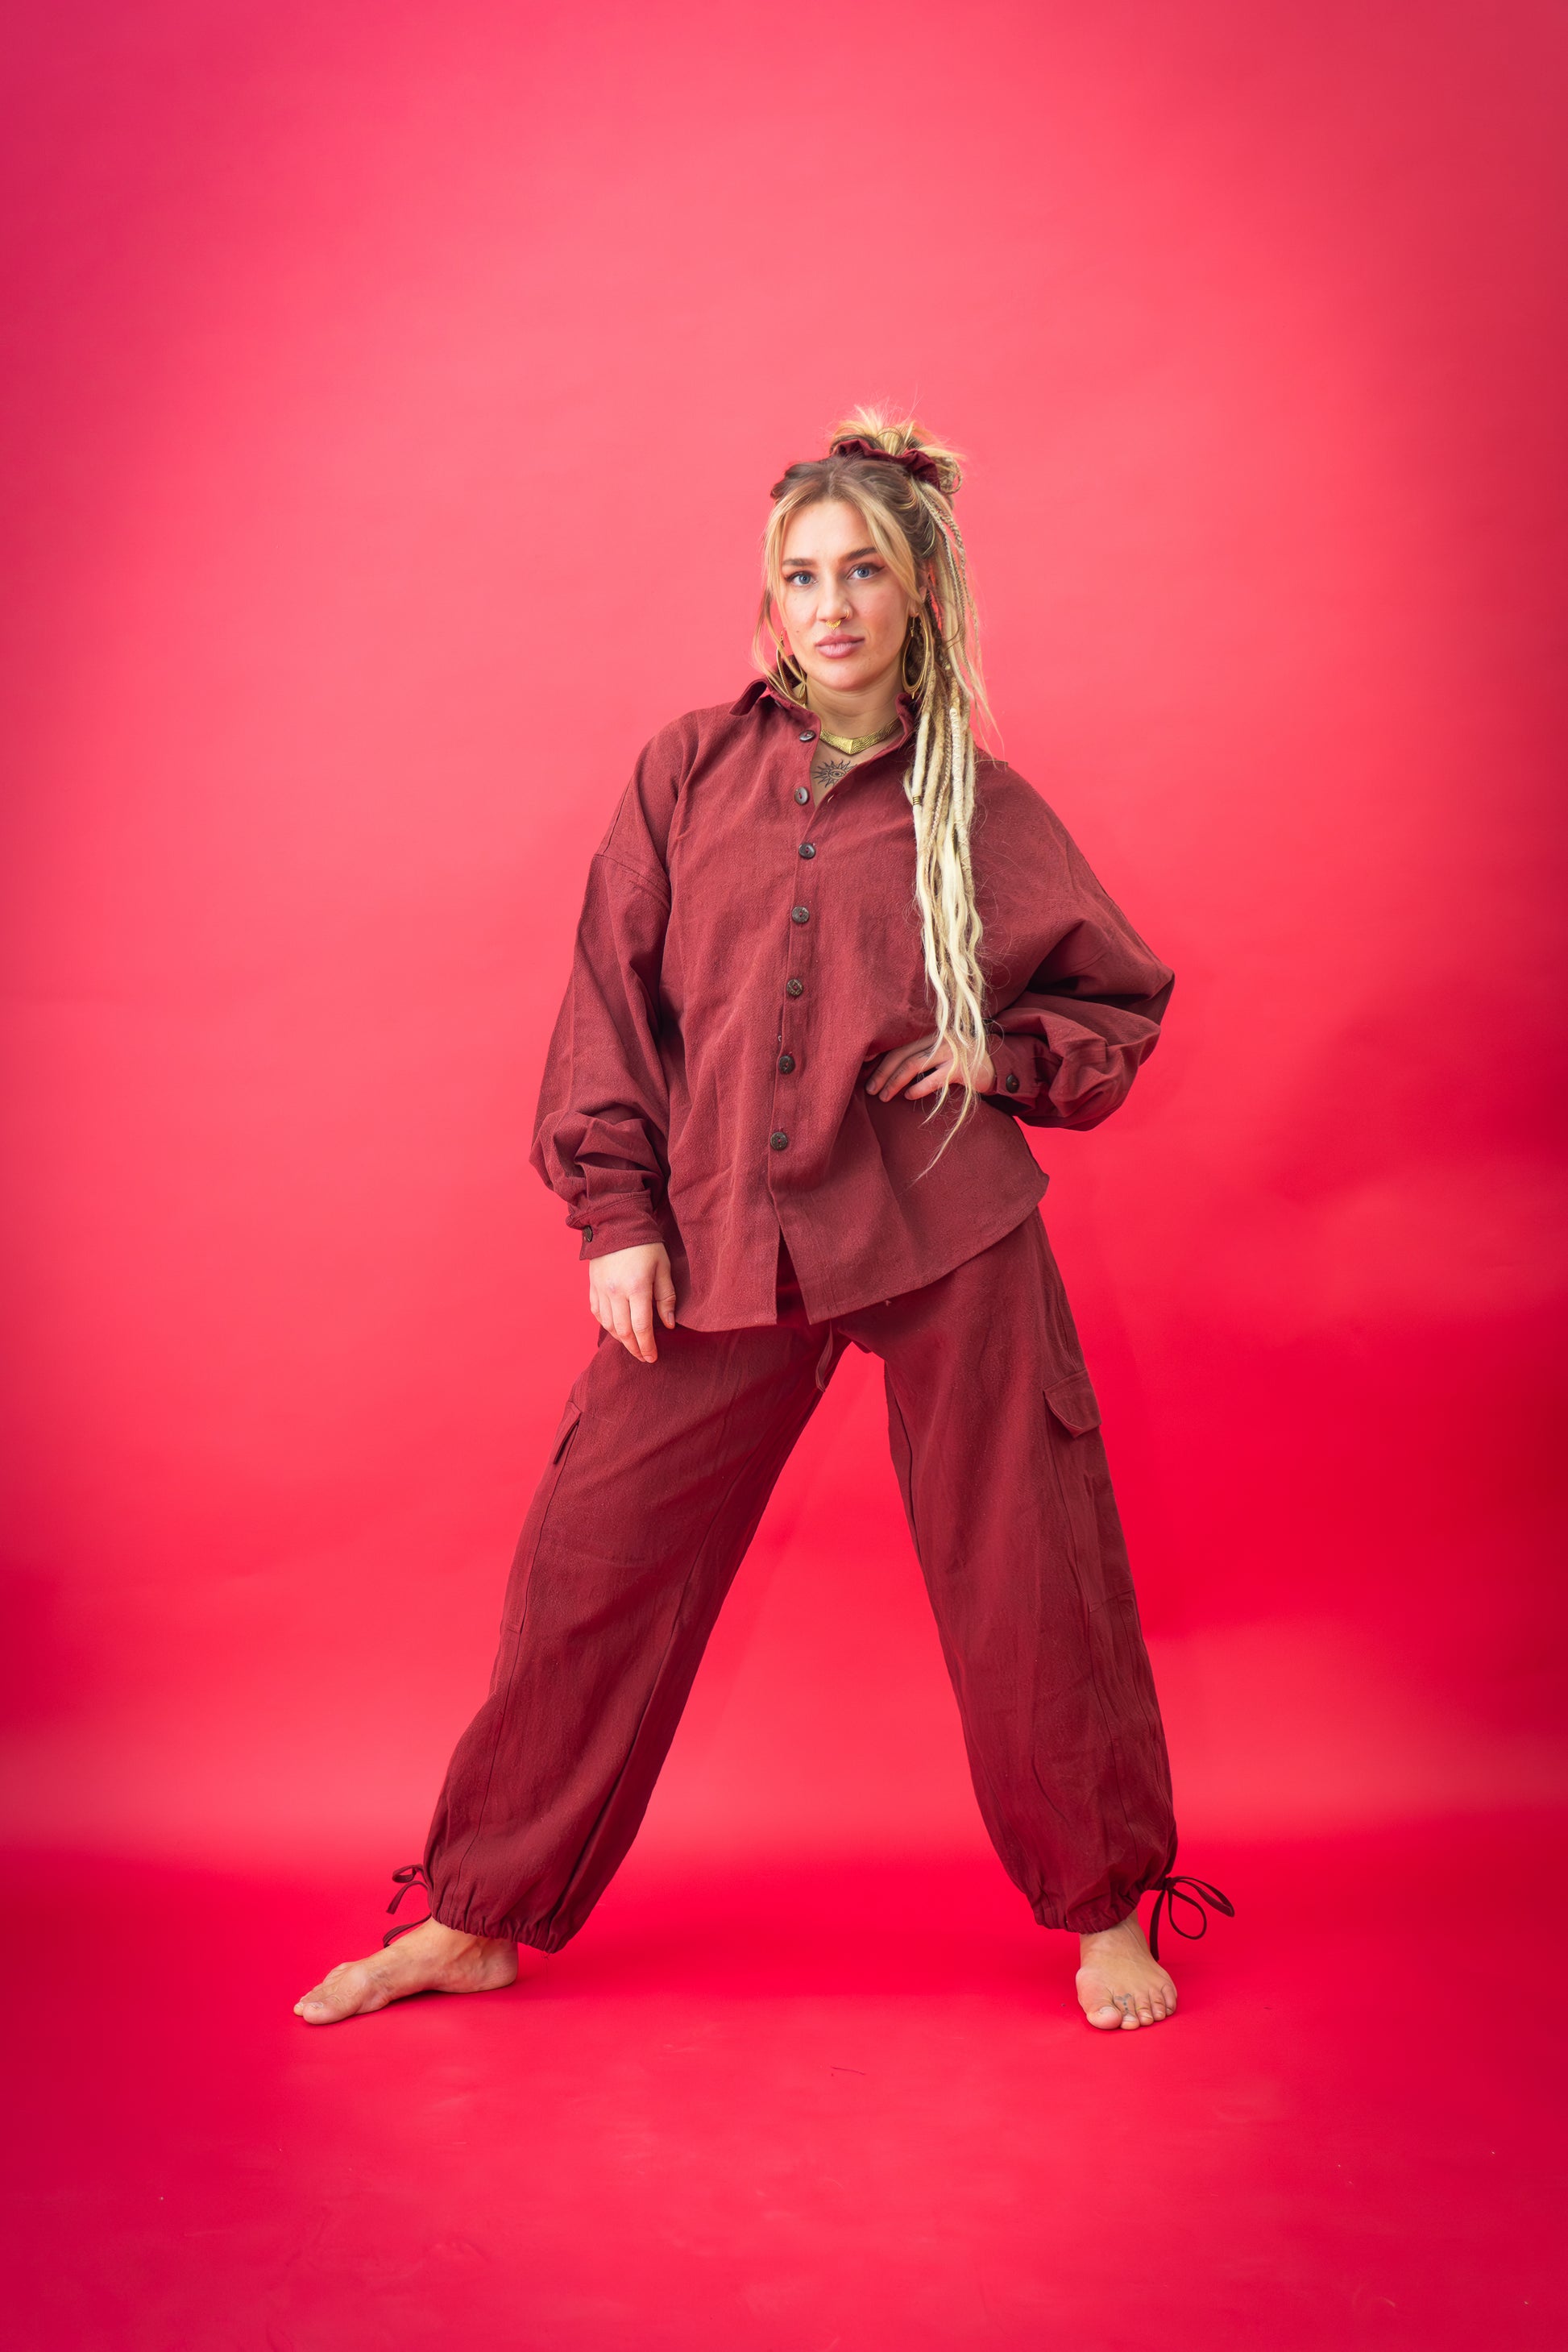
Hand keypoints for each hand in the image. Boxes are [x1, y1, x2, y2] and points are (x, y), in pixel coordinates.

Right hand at [587, 1241, 676, 1363]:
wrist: (617, 1223)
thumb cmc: (646, 1244)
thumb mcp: (663, 1268)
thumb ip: (666, 1298)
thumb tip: (668, 1324)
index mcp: (636, 1287)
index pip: (641, 1327)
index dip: (647, 1346)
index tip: (653, 1357)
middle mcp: (615, 1292)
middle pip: (623, 1331)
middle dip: (634, 1348)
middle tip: (644, 1357)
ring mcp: (601, 1290)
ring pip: (608, 1325)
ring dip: (621, 1339)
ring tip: (633, 1345)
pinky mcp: (592, 1286)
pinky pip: (597, 1313)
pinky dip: (607, 1325)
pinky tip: (616, 1329)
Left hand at [864, 1029, 995, 1102]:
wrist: (997, 1065)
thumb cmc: (963, 1062)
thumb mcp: (941, 1053)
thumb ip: (921, 1055)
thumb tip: (889, 1071)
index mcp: (930, 1033)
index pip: (899, 1042)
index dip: (879, 1054)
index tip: (863, 1066)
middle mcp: (938, 1038)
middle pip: (901, 1053)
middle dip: (882, 1072)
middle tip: (869, 1088)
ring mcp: (949, 1052)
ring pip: (912, 1065)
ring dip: (894, 1082)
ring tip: (882, 1096)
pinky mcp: (959, 1068)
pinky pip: (933, 1078)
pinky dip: (918, 1088)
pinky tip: (908, 1096)